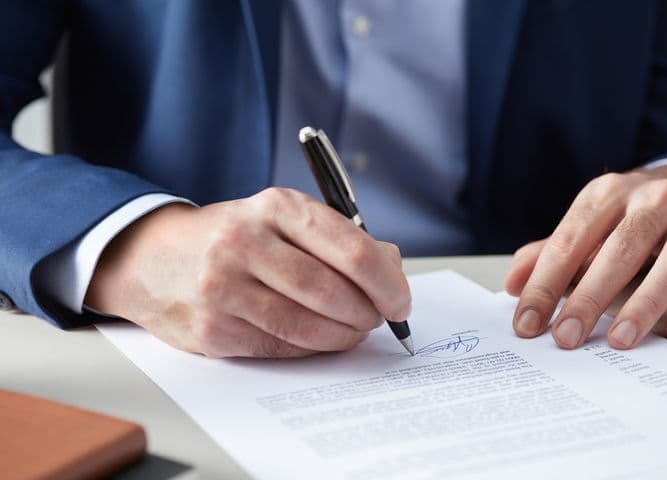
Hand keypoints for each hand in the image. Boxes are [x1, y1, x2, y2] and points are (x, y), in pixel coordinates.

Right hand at [85, 188, 410, 357]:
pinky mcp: (213, 330)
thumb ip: (338, 238)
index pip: (350, 248)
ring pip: (307, 327)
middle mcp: (245, 243)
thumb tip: (391, 267)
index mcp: (274, 207)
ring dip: (343, 335)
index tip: (400, 301)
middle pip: (331, 291)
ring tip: (354, 330)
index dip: (386, 282)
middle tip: (379, 319)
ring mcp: (224, 289)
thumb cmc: (233, 237)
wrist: (152, 258)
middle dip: (368, 313)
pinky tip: (320, 339)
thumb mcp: (280, 218)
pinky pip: (281, 348)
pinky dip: (311, 349)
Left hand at [505, 165, 666, 348]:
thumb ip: (551, 252)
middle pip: (617, 252)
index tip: (527, 322)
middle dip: (587, 299)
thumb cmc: (629, 215)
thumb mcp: (590, 223)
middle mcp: (652, 199)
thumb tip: (512, 284)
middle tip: (566, 337)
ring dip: (643, 305)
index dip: (545, 284)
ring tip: (618, 341)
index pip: (569, 241)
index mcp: (607, 193)